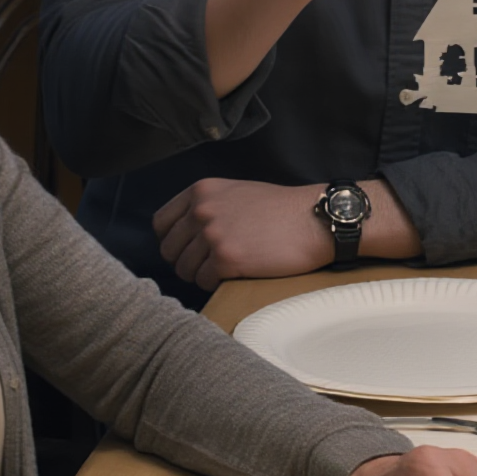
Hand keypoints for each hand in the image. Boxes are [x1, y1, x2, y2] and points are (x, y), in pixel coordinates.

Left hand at [153, 176, 420, 288]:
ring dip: (201, 275)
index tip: (189, 249)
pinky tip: (236, 275)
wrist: (315, 220)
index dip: (173, 241)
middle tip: (210, 265)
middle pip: (169, 250)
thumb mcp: (237, 193)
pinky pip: (203, 282)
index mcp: (201, 191)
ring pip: (184, 269)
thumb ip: (207, 206)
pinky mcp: (226, 259)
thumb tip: (184, 232)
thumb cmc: (282, 209)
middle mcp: (201, 210)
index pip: (161, 224)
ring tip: (225, 270)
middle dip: (186, 261)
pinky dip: (215, 284)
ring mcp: (212, 235)